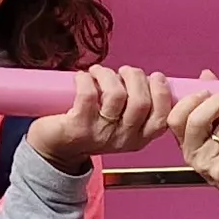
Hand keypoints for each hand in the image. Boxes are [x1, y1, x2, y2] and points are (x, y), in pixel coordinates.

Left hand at [25, 66, 174, 168]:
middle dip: (135, 77)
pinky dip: (86, 78)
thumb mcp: (121, 124)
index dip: (161, 92)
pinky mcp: (78, 127)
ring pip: (116, 95)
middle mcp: (122, 139)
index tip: (155, 77)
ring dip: (109, 75)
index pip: (161, 118)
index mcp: (138, 138)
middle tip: (123, 71)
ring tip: (99, 72)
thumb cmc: (89, 127)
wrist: (56, 148)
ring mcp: (101, 134)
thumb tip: (149, 78)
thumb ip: (138, 107)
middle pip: (141, 102)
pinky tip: (83, 77)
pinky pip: (88, 95)